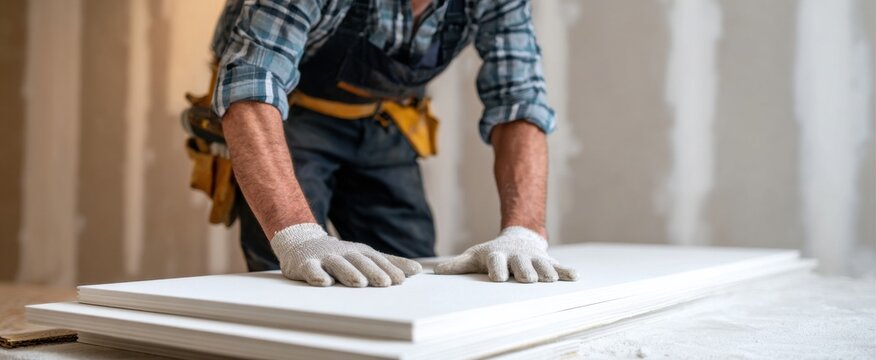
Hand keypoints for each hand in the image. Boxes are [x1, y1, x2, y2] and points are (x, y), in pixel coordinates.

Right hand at [270, 223, 421, 286]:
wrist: (302, 243)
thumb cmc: (340, 255)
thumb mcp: (365, 256)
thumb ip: (389, 263)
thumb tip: (417, 270)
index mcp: (360, 252)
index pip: (377, 260)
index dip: (389, 269)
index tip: (401, 281)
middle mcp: (344, 253)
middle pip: (360, 261)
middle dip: (373, 271)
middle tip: (385, 284)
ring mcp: (324, 257)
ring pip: (338, 264)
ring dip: (349, 273)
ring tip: (359, 283)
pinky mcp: (305, 264)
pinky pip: (311, 269)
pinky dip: (317, 275)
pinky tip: (324, 282)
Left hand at [434, 226, 577, 282]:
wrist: (518, 237)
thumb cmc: (493, 253)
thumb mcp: (475, 256)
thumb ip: (457, 265)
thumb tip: (435, 272)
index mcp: (498, 256)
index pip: (497, 263)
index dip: (498, 269)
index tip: (498, 278)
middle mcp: (517, 257)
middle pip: (521, 266)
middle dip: (524, 272)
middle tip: (527, 279)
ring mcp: (534, 259)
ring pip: (541, 266)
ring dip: (546, 272)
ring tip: (550, 279)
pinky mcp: (548, 261)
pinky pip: (559, 266)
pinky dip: (566, 271)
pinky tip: (575, 277)